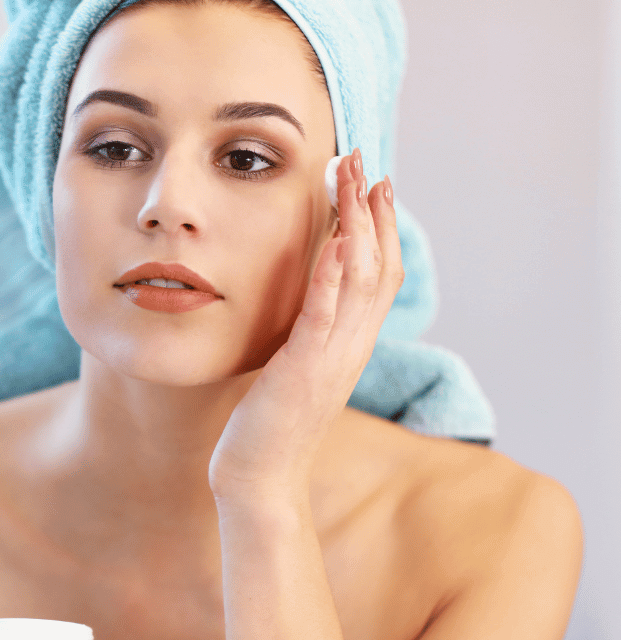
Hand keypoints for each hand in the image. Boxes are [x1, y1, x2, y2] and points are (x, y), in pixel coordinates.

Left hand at [208, 148, 403, 502]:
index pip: (378, 274)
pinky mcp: (304, 372)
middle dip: (372, 208)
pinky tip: (333, 241)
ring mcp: (333, 361)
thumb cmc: (268, 425)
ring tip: (352, 178)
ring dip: (358, 225)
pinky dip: (333, 278)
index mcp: (349, 345)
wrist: (259, 480)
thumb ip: (308, 334)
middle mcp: (351, 348)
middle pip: (378, 265)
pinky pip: (325, 317)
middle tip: (364, 158)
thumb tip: (307, 300)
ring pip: (360, 281)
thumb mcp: (294, 369)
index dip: (380, 225)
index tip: (371, 181)